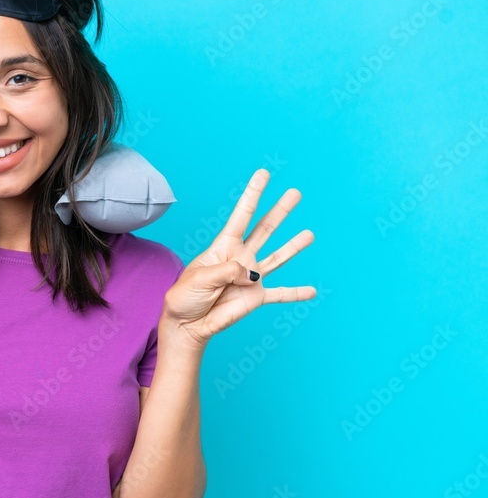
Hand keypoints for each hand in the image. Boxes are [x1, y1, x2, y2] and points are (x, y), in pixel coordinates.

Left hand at [162, 169, 315, 349]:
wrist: (187, 324)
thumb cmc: (185, 297)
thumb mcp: (200, 278)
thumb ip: (227, 271)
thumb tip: (253, 273)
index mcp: (223, 247)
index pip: (241, 216)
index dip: (252, 194)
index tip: (263, 174)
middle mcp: (241, 257)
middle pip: (264, 229)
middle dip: (280, 210)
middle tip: (296, 193)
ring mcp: (251, 277)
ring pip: (277, 257)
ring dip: (294, 246)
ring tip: (310, 234)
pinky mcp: (256, 298)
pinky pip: (280, 294)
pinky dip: (296, 293)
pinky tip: (312, 291)